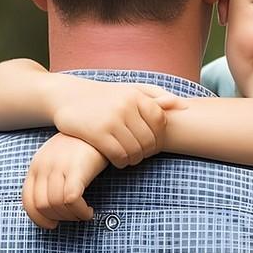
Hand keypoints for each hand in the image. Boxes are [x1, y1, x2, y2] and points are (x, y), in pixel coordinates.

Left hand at [22, 133, 106, 228]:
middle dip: (59, 218)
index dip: (38, 219)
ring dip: (72, 217)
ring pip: (57, 206)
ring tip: (83, 215)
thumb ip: (50, 179)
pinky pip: (71, 200)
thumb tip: (51, 208)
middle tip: (74, 218)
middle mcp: (44, 166)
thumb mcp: (59, 160)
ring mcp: (59, 167)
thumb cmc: (81, 147)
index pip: (28, 201)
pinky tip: (89, 211)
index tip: (52, 226)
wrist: (99, 128)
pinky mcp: (76, 169)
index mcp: (36, 166)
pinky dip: (80, 212)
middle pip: (43, 207)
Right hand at [51, 81, 185, 168]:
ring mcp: (111, 119)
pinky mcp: (97, 133)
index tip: (151, 142)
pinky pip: (118, 156)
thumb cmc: (105, 96)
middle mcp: (126, 106)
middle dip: (146, 152)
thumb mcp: (130, 91)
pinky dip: (121, 162)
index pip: (160, 123)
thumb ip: (157, 97)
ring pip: (135, 151)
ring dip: (134, 159)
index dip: (159, 137)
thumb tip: (184, 106)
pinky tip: (117, 160)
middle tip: (139, 154)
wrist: (68, 96)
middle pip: (149, 140)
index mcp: (136, 95)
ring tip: (129, 158)